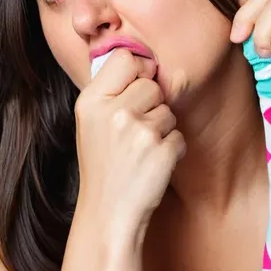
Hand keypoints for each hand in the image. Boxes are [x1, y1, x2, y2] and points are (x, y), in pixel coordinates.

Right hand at [74, 49, 185, 242]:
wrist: (108, 213)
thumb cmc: (104, 164)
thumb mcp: (92, 122)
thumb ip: (114, 90)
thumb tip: (150, 62)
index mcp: (91, 101)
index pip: (125, 58)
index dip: (136, 71)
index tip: (133, 91)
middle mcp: (114, 112)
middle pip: (152, 85)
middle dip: (150, 106)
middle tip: (132, 134)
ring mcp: (138, 132)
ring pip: (168, 111)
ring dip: (162, 130)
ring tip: (140, 152)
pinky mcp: (162, 151)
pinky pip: (179, 135)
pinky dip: (172, 150)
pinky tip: (152, 165)